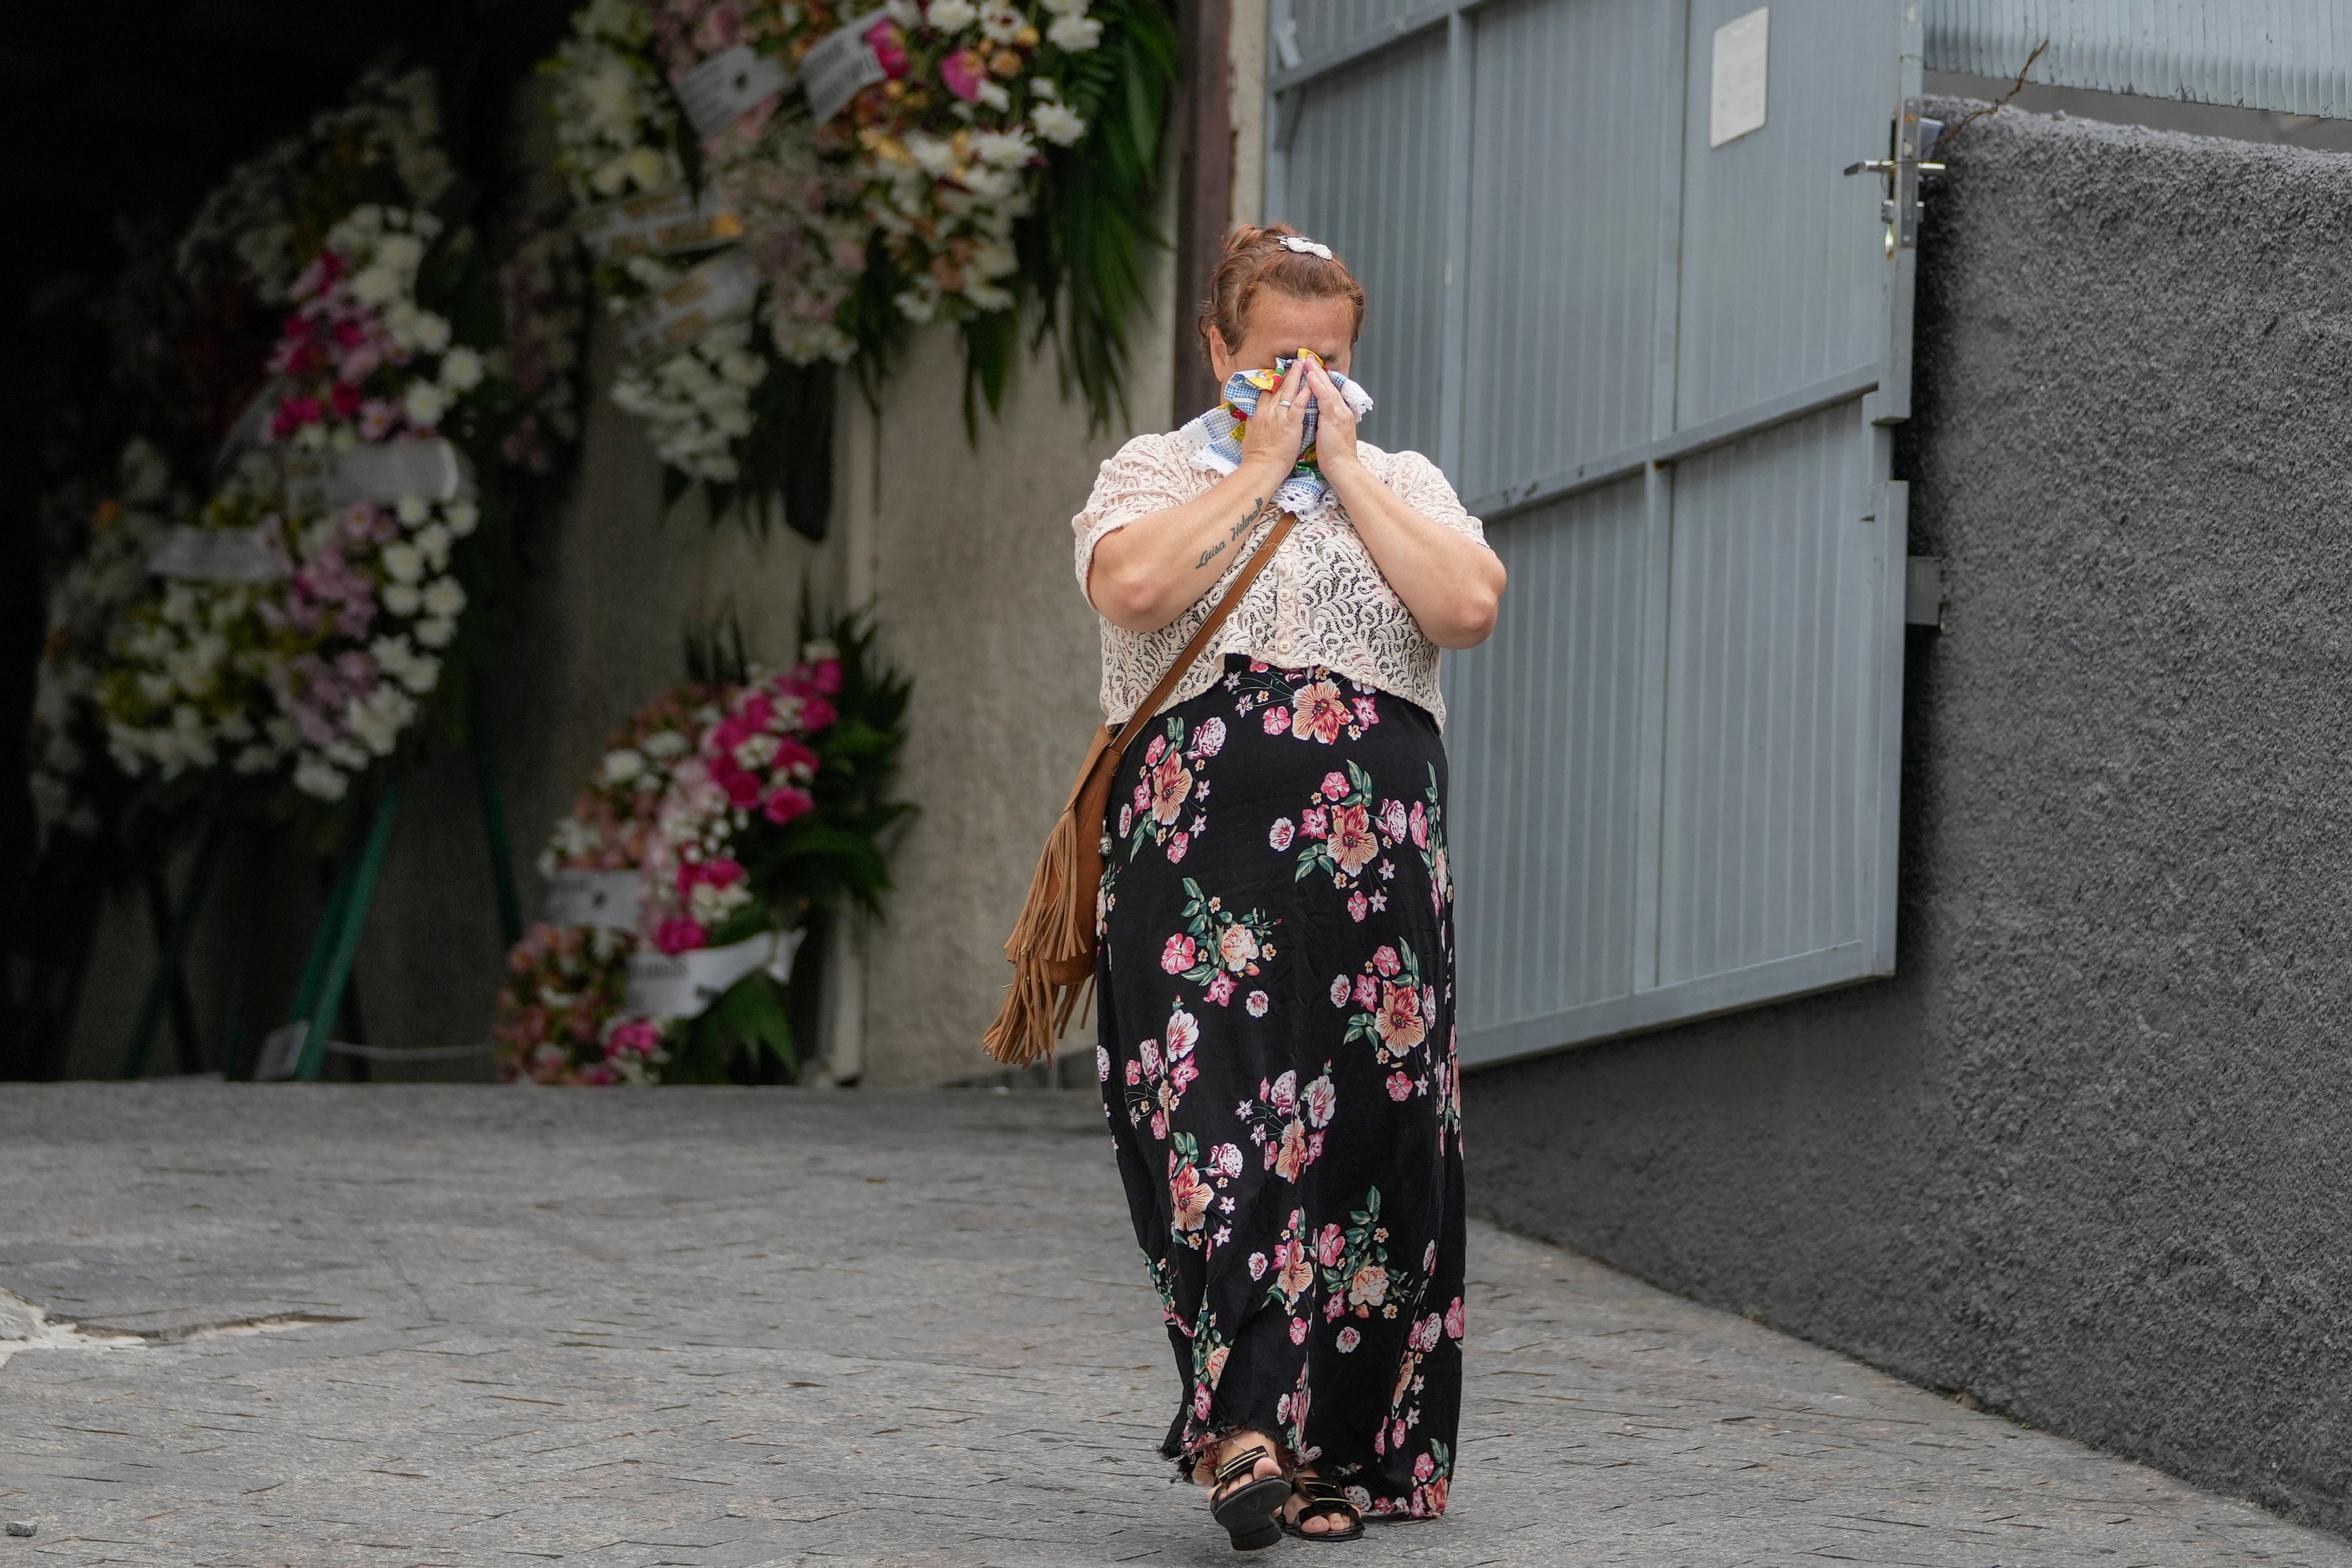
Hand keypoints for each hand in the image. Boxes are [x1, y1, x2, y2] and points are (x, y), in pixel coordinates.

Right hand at [1237, 357, 1309, 476]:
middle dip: (1286, 374)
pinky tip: (1311, 383)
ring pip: (1288, 391)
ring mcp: (1279, 416)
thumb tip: (1252, 419)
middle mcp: (1267, 411)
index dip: (1273, 383)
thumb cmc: (1255, 457)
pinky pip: (1299, 403)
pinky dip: (1305, 392)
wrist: (1261, 468)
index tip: (1278, 374)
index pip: (1265, 394)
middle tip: (1293, 362)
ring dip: (1296, 376)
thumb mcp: (1250, 436)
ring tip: (1303, 364)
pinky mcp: (1290, 423)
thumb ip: (1253, 425)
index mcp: (1258, 415)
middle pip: (1277, 388)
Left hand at [1304, 361, 1358, 470]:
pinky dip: (1318, 385)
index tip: (1313, 369)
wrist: (1343, 467)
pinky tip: (1310, 375)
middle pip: (1329, 386)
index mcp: (1341, 414)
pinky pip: (1324, 397)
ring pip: (1327, 388)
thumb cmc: (1334, 457)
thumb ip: (1325, 423)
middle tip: (1309, 357)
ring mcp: (1339, 412)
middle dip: (1319, 371)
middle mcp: (1342, 410)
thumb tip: (1316, 417)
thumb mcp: (1329, 435)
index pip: (1330, 393)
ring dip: (1317, 373)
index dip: (1321, 380)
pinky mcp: (1334, 417)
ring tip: (1308, 360)